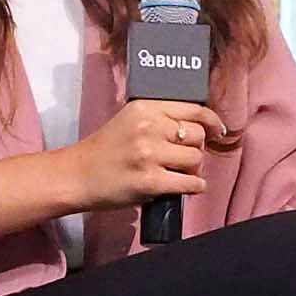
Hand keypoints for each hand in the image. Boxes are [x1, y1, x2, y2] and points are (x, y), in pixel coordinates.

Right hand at [72, 98, 226, 208]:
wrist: (77, 176)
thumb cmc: (104, 150)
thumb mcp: (129, 120)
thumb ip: (159, 119)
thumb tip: (199, 128)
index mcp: (145, 109)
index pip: (194, 109)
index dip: (212, 122)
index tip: (218, 131)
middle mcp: (149, 128)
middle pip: (198, 136)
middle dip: (196, 149)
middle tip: (183, 158)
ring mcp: (150, 155)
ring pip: (196, 160)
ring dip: (193, 169)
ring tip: (177, 173)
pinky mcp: (151, 182)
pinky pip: (190, 183)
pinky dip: (194, 187)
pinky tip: (186, 186)